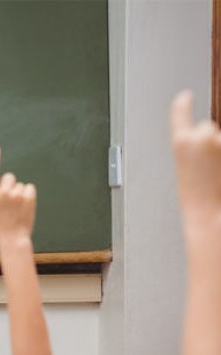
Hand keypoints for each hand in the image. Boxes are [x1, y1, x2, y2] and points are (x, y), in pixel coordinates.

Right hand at [0, 145, 36, 240]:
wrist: (13, 236)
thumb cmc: (3, 222)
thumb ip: (0, 193)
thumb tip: (10, 181)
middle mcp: (3, 192)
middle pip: (9, 176)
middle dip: (11, 184)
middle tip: (11, 201)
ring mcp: (16, 194)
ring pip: (20, 184)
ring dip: (21, 193)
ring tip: (18, 208)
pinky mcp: (28, 196)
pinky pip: (30, 188)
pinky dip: (29, 195)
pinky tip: (25, 206)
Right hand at [170, 91, 220, 224]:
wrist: (211, 214)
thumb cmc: (198, 201)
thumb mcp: (185, 172)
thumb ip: (193, 150)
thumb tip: (205, 135)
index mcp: (181, 143)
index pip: (181, 114)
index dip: (182, 105)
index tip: (185, 97)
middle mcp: (203, 135)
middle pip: (207, 130)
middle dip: (210, 145)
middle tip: (209, 171)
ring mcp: (220, 141)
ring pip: (220, 142)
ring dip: (219, 155)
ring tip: (217, 177)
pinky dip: (220, 158)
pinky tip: (217, 175)